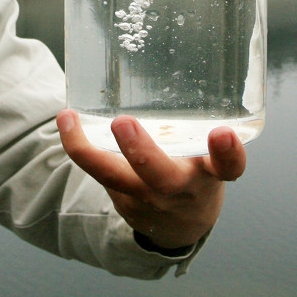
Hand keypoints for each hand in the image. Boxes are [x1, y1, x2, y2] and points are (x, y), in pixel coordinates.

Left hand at [57, 110, 246, 251]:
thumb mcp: (208, 157)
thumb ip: (196, 126)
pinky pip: (100, 175)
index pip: (228, 167)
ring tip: (68, 118)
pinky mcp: (123, 203)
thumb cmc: (195, 174)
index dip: (228, 154)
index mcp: (209, 175)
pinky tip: (69, 124)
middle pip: (162, 177)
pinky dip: (83, 148)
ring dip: (89, 151)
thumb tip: (166, 68)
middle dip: (141, 151)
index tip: (222, 134)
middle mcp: (180, 189)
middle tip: (122, 122)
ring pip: (116, 179)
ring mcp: (148, 199)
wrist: (180, 228)